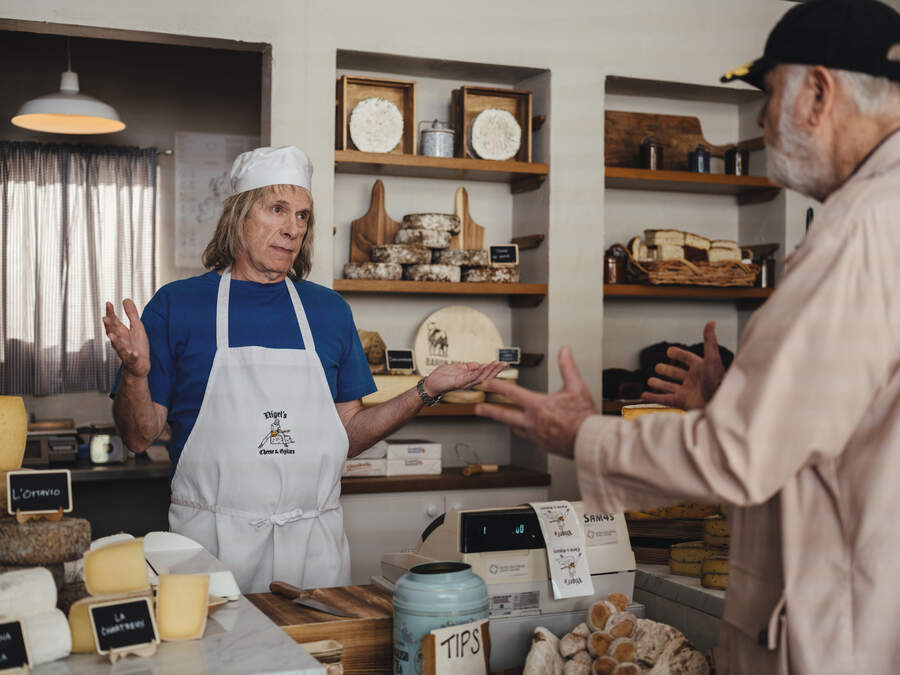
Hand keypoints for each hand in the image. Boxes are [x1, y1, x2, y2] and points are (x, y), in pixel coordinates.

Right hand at [102, 299, 150, 377]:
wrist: (139, 366)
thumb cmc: (137, 346)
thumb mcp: (137, 327)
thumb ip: (131, 314)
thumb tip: (126, 300)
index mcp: (121, 333)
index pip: (113, 321)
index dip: (110, 313)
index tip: (108, 304)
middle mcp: (120, 342)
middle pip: (113, 333)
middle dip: (109, 326)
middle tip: (105, 318)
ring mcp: (125, 351)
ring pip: (118, 346)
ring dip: (115, 341)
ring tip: (112, 336)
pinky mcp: (132, 360)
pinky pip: (131, 357)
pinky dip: (131, 355)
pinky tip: (133, 352)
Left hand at [423, 361, 507, 396]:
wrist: (430, 383)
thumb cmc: (441, 377)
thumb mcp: (457, 367)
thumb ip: (468, 366)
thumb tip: (478, 363)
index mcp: (469, 378)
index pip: (485, 374)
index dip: (494, 369)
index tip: (501, 363)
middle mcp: (469, 382)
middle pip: (486, 377)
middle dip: (496, 370)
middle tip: (504, 364)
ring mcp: (464, 383)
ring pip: (481, 377)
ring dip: (490, 370)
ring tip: (497, 364)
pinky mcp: (459, 382)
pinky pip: (471, 377)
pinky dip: (478, 372)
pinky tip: (484, 367)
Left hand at [474, 346, 597, 458]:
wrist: (589, 441)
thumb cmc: (583, 416)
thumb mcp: (576, 387)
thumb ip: (568, 367)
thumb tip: (565, 351)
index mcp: (537, 406)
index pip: (512, 393)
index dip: (496, 386)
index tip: (486, 384)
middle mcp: (532, 422)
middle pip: (504, 415)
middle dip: (489, 411)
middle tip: (478, 409)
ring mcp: (535, 435)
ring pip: (516, 428)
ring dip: (508, 422)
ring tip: (505, 420)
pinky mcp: (542, 445)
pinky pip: (529, 437)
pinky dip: (526, 432)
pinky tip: (529, 430)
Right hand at [641, 321, 723, 409]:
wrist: (719, 404)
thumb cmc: (718, 382)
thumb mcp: (712, 358)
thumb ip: (709, 341)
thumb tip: (711, 323)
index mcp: (701, 368)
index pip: (688, 358)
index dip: (679, 354)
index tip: (669, 351)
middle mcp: (694, 380)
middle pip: (677, 373)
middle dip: (667, 370)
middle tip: (658, 367)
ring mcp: (687, 392)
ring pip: (669, 387)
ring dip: (659, 384)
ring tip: (650, 381)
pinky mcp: (681, 402)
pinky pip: (664, 399)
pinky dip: (654, 397)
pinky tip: (645, 395)